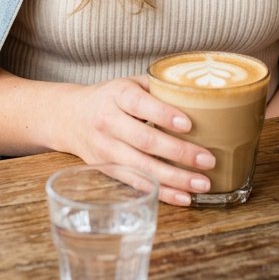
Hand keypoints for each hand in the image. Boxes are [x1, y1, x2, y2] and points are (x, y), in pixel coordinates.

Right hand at [55, 76, 216, 207]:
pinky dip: (161, 193)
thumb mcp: (129, 82)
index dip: (163, 115)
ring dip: (174, 178)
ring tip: (202, 183)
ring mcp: (106, 150)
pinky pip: (137, 184)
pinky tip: (184, 197)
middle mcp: (108, 123)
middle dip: (179, 152)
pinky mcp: (108, 170)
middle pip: (144, 140)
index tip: (188, 124)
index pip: (139, 104)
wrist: (70, 117)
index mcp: (117, 95)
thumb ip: (158, 87)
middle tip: (208, 159)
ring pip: (142, 167)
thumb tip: (199, 95)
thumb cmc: (110, 97)